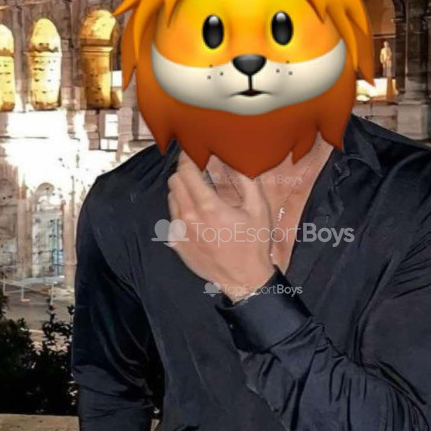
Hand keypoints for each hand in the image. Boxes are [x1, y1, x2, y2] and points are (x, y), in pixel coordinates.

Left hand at [167, 151, 275, 300]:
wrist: (243, 279)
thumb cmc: (253, 244)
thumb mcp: (258, 208)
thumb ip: (246, 179)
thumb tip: (234, 159)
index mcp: (208, 206)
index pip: (186, 171)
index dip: (187, 157)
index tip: (193, 151)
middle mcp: (189, 217)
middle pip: (174, 181)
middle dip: (184, 171)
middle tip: (198, 170)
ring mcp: (180, 231)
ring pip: (171, 197)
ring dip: (182, 189)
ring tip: (199, 192)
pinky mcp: (176, 242)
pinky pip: (173, 216)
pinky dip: (182, 208)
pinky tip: (198, 214)